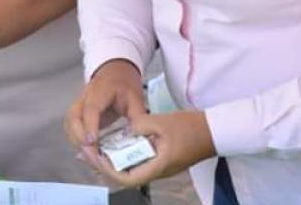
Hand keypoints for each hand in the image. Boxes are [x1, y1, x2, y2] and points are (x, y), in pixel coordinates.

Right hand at [66, 59, 146, 148]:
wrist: (115, 70)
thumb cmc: (124, 83)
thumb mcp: (135, 97)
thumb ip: (137, 116)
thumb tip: (139, 136)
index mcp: (99, 91)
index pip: (90, 109)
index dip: (90, 126)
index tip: (92, 142)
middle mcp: (84, 98)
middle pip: (73, 118)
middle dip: (79, 138)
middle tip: (92, 154)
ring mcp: (78, 105)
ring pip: (69, 125)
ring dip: (76, 141)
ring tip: (91, 156)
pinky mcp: (77, 114)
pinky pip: (71, 128)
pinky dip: (76, 140)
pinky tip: (87, 151)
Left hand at [78, 110, 215, 188]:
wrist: (214, 131)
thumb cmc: (190, 128)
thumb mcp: (160, 122)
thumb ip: (138, 125)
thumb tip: (124, 129)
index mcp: (158, 167)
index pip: (127, 179)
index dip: (107, 170)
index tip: (94, 156)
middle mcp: (157, 171)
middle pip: (125, 176)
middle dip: (104, 165)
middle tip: (86, 151)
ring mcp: (159, 167)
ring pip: (130, 169)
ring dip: (111, 161)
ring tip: (94, 148)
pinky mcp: (160, 160)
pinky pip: (138, 162)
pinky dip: (123, 155)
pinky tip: (113, 144)